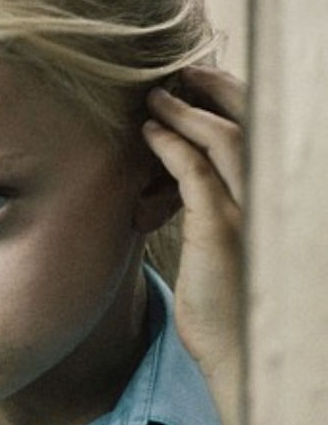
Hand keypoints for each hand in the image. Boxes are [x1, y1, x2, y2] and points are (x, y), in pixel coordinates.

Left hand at [144, 66, 245, 424]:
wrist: (240, 350)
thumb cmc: (229, 300)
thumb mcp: (228, 242)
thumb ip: (216, 203)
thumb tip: (184, 172)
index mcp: (276, 195)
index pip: (261, 129)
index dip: (233, 98)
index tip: (199, 83)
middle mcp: (271, 196)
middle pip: (250, 121)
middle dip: (215, 90)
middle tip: (181, 74)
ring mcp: (250, 210)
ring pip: (224, 139)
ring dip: (187, 112)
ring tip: (156, 99)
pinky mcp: (220, 229)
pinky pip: (195, 173)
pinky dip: (171, 146)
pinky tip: (150, 134)